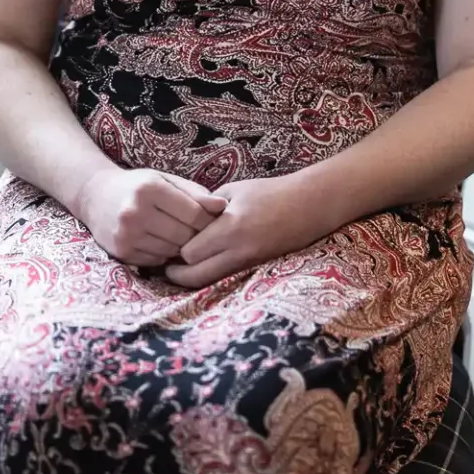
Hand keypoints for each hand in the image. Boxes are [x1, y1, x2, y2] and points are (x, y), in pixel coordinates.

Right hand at [74, 167, 227, 267]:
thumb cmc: (137, 185)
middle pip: (184, 236)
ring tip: (177, 234)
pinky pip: (156, 261)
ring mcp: (126, 234)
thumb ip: (195, 193)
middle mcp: (135, 212)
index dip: (208, 220)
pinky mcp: (121, 252)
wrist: (94, 196)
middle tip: (197, 231)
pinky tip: (160, 241)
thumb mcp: (165, 180)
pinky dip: (164, 254)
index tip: (212, 221)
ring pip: (171, 251)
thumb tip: (223, 207)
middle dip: (195, 236)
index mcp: (150, 189)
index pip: (193, 214)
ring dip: (180, 247)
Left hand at [163, 177, 334, 288]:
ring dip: (193, 276)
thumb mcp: (233, 191)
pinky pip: (225, 277)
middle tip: (166, 264)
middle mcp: (238, 251)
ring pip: (209, 282)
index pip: (189, 252)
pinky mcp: (256, 268)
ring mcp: (248, 263)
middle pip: (195, 276)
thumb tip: (181, 221)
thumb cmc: (269, 192)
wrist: (308, 206)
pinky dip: (211, 273)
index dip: (175, 248)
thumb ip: (206, 208)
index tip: (167, 241)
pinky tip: (204, 263)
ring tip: (181, 266)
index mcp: (230, 228)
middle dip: (178, 272)